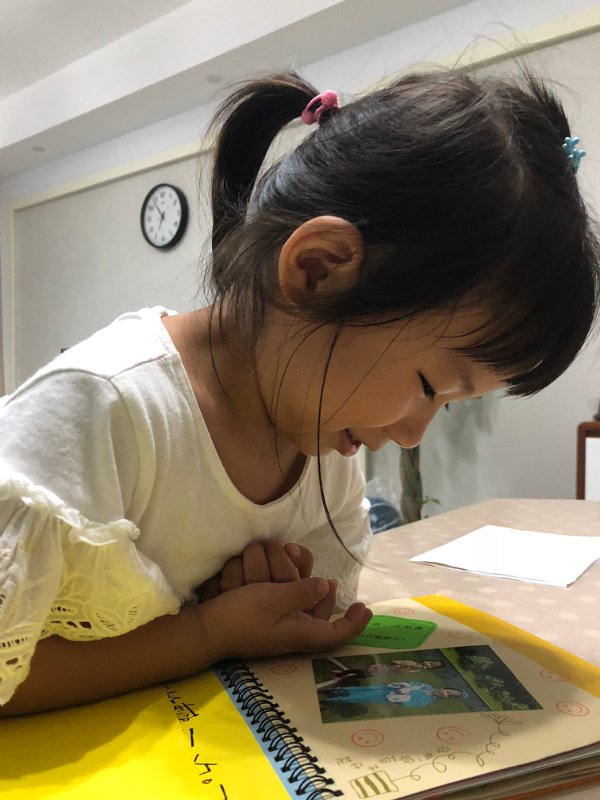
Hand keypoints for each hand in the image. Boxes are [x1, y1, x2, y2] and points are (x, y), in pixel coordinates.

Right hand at [195, 577, 371, 660]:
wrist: (206, 628)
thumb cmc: (241, 617)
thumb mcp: (273, 601)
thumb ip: (301, 592)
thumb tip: (327, 586)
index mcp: (301, 632)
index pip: (336, 634)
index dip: (355, 624)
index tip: (364, 606)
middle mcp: (294, 629)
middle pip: (322, 612)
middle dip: (321, 586)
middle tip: (316, 568)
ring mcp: (280, 622)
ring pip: (303, 600)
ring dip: (298, 575)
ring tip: (288, 553)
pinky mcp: (267, 614)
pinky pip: (285, 595)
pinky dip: (283, 578)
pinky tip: (276, 561)